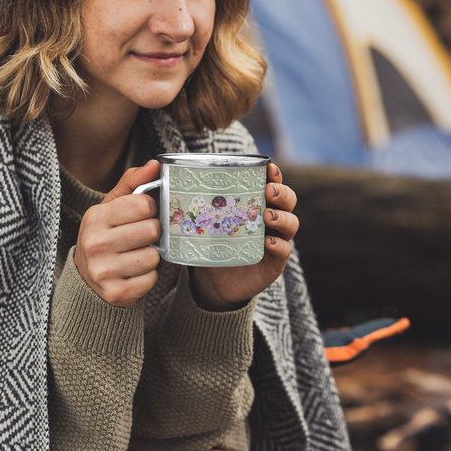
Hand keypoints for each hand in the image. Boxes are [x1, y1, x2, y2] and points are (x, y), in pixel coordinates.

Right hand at [74, 160, 161, 306]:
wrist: (88, 279)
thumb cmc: (106, 235)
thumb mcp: (112, 206)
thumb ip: (133, 183)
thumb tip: (155, 164)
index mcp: (95, 217)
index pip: (144, 204)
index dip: (151, 209)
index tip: (144, 215)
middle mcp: (96, 244)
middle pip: (152, 230)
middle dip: (153, 233)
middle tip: (141, 237)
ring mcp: (104, 271)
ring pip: (153, 257)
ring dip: (151, 256)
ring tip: (136, 255)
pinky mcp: (116, 293)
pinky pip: (151, 279)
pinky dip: (148, 277)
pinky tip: (134, 273)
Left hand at [190, 163, 297, 310]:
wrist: (212, 282)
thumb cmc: (210, 244)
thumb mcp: (203, 221)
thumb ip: (191, 200)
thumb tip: (159, 170)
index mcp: (255, 204)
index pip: (272, 184)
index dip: (274, 174)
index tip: (268, 168)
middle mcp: (270, 220)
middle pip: (287, 201)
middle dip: (282, 193)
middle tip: (268, 192)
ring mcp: (275, 240)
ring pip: (291, 224)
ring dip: (282, 217)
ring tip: (268, 217)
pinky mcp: (274, 263)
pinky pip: (284, 251)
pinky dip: (280, 246)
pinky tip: (269, 243)